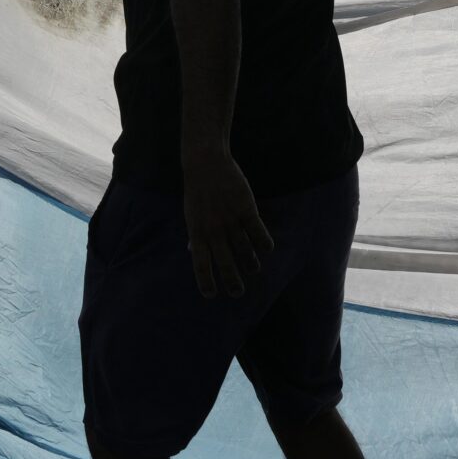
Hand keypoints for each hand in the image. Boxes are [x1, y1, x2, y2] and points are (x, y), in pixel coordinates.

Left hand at [180, 148, 271, 299]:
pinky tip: (267, 249)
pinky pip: (258, 230)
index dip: (205, 281)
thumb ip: (193, 233)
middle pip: (224, 262)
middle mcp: (213, 229)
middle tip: (237, 293)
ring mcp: (230, 219)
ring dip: (250, 263)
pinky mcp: (245, 208)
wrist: (206, 163)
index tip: (211, 295)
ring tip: (253, 269)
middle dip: (232, 281)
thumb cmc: (197, 191)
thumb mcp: (191, 214)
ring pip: (244, 249)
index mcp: (197, 232)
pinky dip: (263, 242)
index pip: (200, 264)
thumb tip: (190, 251)